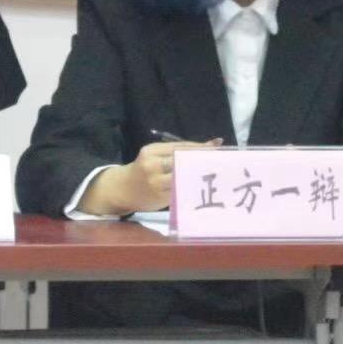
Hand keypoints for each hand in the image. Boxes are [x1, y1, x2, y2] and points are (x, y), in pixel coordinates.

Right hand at [83, 139, 222, 214]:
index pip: (179, 147)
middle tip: (221, 160)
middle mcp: (152, 165)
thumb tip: (207, 146)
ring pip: (183, 176)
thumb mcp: (152, 157)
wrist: (121, 190)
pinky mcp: (161, 197)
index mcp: (150, 151)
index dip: (199, 146)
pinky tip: (203, 186)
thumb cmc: (141, 171)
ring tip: (216, 173)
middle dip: (202, 160)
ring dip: (200, 175)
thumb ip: (174, 154)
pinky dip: (193, 187)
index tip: (217, 146)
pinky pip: (182, 190)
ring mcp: (157, 183)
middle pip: (182, 160)